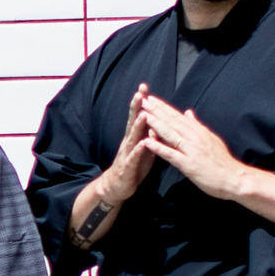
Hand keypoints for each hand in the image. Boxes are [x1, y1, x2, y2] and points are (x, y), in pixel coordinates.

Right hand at [70, 84, 159, 248]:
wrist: (117, 187)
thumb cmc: (133, 167)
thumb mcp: (144, 149)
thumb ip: (150, 136)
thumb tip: (157, 122)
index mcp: (134, 138)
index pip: (138, 116)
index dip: (141, 102)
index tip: (144, 87)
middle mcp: (128, 143)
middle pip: (133, 122)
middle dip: (136, 107)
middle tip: (140, 92)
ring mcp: (126, 154)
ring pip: (133, 138)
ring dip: (138, 126)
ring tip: (143, 114)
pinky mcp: (127, 167)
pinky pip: (133, 158)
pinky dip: (138, 150)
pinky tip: (142, 144)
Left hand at [136, 96, 274, 225]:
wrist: (235, 179)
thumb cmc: (222, 162)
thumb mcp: (211, 139)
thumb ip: (197, 126)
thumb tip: (188, 112)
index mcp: (199, 132)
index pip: (178, 116)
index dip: (163, 107)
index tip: (151, 99)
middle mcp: (195, 138)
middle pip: (172, 121)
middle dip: (156, 110)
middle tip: (143, 100)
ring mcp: (191, 150)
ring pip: (170, 134)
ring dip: (155, 124)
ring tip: (142, 115)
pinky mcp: (189, 164)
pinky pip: (171, 154)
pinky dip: (159, 148)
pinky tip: (147, 142)